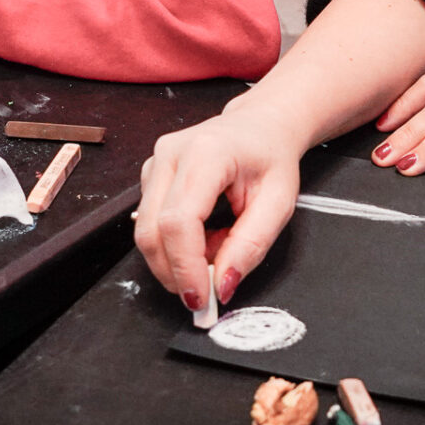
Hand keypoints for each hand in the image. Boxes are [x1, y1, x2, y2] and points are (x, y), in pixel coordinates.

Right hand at [134, 106, 309, 311]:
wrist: (261, 125)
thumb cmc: (272, 158)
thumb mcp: (278, 204)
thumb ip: (250, 246)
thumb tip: (222, 285)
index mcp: (207, 153)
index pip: (178, 221)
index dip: (185, 267)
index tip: (201, 299)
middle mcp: (171, 153)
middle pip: (152, 230)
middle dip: (175, 272)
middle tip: (207, 291)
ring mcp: (155, 161)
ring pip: (146, 230)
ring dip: (177, 257)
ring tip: (217, 246)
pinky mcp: (150, 173)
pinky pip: (151, 222)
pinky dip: (176, 242)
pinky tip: (205, 233)